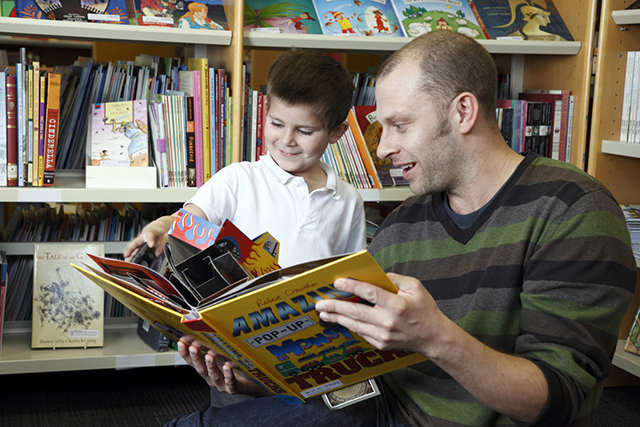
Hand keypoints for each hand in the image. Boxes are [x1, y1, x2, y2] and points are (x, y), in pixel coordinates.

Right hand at [124, 215, 173, 260]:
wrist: (158, 227)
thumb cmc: (161, 230)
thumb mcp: (166, 236)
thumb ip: (163, 244)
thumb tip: (157, 253)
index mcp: (151, 232)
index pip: (150, 235)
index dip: (150, 240)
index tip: (151, 245)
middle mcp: (143, 236)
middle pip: (135, 242)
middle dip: (130, 248)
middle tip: (126, 255)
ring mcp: (140, 241)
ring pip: (133, 248)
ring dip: (129, 255)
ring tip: (126, 262)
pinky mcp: (140, 245)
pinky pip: (135, 251)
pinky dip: (131, 256)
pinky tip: (128, 262)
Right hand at [177, 340, 272, 397]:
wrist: (251, 384)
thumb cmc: (235, 368)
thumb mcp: (220, 357)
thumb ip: (211, 348)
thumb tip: (203, 332)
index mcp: (206, 370)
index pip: (192, 362)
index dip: (185, 353)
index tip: (181, 342)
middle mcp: (212, 378)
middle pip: (201, 369)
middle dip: (196, 357)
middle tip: (193, 347)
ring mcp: (222, 384)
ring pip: (214, 375)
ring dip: (210, 365)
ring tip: (209, 356)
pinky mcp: (233, 387)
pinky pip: (230, 381)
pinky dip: (228, 374)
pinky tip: (227, 367)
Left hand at [314, 273, 448, 355]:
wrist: (433, 338)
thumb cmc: (425, 311)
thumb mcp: (415, 287)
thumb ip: (394, 279)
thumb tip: (376, 276)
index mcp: (396, 305)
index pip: (369, 293)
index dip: (352, 287)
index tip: (338, 282)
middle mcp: (387, 321)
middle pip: (355, 312)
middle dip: (335, 307)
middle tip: (321, 303)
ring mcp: (383, 335)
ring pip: (354, 325)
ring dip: (337, 318)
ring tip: (324, 313)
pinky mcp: (380, 344)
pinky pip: (360, 333)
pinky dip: (349, 325)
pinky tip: (339, 320)